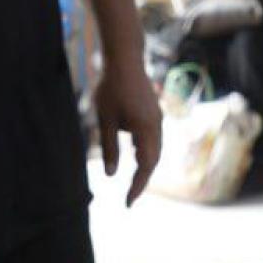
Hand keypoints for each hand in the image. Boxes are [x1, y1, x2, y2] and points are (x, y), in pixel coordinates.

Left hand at [93, 58, 162, 205]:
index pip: (146, 165)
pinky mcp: (154, 113)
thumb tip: (111, 174)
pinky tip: (135, 155)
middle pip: (153, 160)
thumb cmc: (111, 88)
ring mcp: (158, 119)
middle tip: (129, 197)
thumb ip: (110, 147)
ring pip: (155, 150)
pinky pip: (153, 139)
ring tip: (133, 182)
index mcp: (146, 129)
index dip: (137, 186)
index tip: (128, 202)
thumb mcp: (105, 119)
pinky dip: (145, 152)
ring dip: (145, 166)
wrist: (125, 59)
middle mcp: (157, 126)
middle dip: (143, 179)